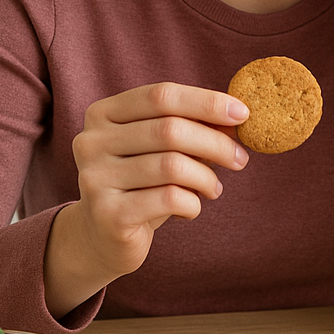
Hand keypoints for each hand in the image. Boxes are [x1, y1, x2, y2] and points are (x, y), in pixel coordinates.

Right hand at [44, 82, 248, 316]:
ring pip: (172, 166)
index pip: (161, 95)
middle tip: (241, 159)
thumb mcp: (164, 150)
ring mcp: (95, 178)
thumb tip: (236, 116)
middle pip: (169, 130)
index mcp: (103, 114)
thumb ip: (193, 128)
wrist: (103, 237)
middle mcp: (91, 141)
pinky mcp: (107, 214)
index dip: (206, 102)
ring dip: (206, 177)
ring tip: (214, 189)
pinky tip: (191, 208)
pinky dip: (192, 203)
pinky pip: (168, 199)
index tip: (243, 114)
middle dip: (216, 143)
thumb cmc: (142, 184)